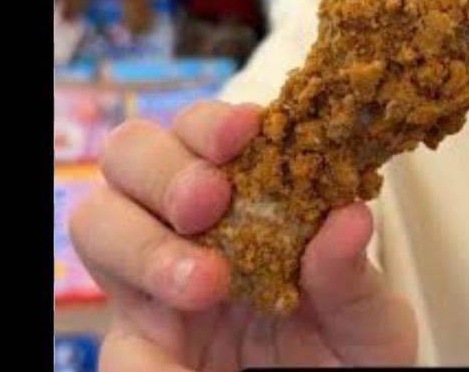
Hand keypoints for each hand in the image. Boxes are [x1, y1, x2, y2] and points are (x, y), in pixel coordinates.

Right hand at [69, 100, 416, 370]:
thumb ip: (353, 277)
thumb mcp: (370, 320)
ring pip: (98, 223)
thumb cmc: (354, 356)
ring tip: (204, 283)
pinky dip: (146, 354)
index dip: (214, 122)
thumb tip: (349, 217)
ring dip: (142, 242)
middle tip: (208, 203)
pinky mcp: (143, 349)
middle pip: (130, 156)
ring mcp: (157, 288)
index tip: (248, 130)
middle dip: (163, 167)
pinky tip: (187, 367)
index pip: (206, 134)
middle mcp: (192, 231)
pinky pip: (119, 344)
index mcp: (250, 203)